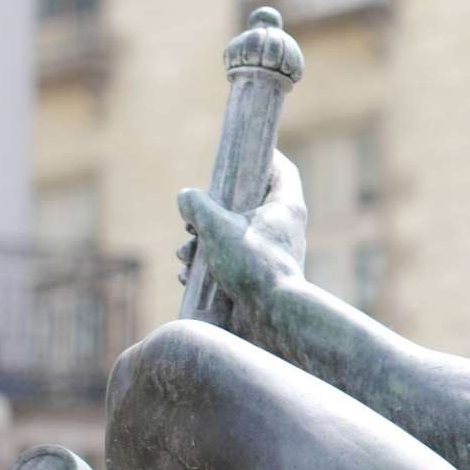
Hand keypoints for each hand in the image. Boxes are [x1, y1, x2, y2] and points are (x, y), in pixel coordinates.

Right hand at [176, 151, 307, 321]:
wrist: (271, 317)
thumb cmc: (252, 265)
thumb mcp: (218, 228)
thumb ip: (199, 207)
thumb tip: (186, 197)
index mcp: (285, 206)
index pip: (281, 169)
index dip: (262, 156)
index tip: (240, 152)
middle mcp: (282, 227)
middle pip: (246, 203)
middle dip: (211, 210)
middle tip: (191, 219)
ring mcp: (271, 252)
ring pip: (231, 234)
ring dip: (201, 241)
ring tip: (184, 253)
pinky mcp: (257, 275)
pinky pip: (228, 261)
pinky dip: (206, 265)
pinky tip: (187, 275)